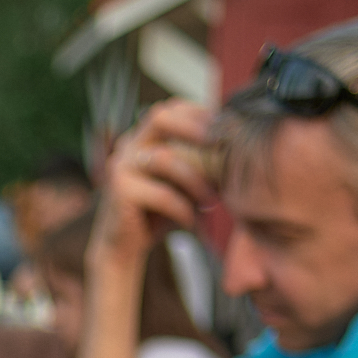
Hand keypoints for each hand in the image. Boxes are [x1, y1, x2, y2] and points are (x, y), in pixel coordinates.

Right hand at [93, 100, 217, 270]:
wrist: (123, 248)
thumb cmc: (158, 214)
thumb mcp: (181, 184)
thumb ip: (199, 164)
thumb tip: (238, 149)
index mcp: (141, 137)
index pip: (170, 109)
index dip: (198, 113)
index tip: (224, 128)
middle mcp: (128, 145)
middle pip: (159, 117)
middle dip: (193, 128)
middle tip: (219, 146)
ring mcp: (120, 166)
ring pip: (165, 159)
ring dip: (195, 180)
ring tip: (211, 201)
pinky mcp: (119, 191)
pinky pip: (160, 194)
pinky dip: (182, 208)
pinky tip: (192, 221)